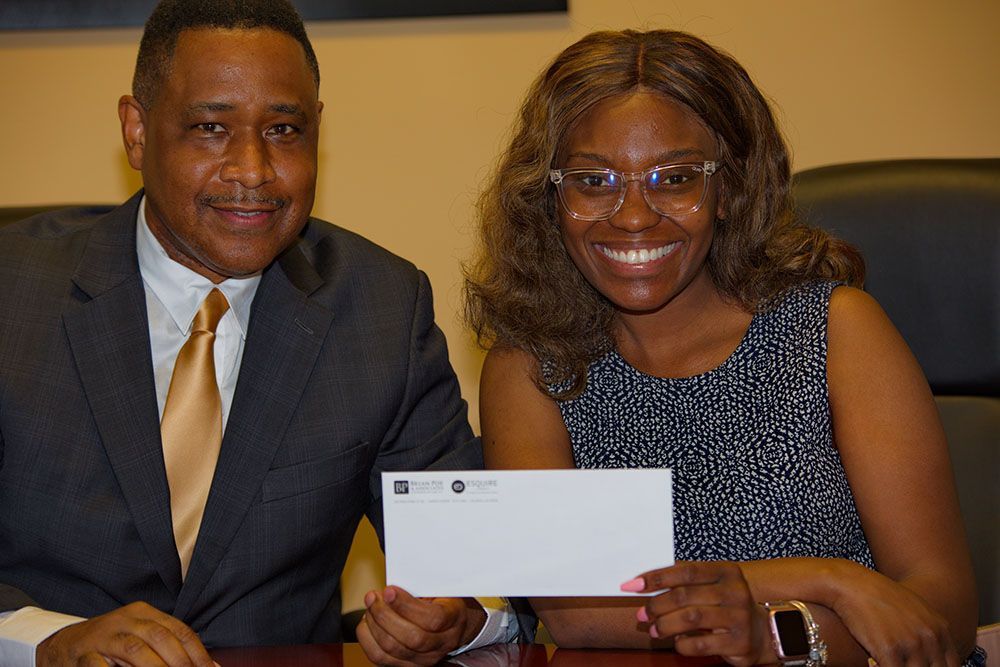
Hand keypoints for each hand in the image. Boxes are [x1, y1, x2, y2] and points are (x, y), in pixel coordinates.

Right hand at [36, 601, 214, 666]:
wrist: (64, 644)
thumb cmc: (112, 644)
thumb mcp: (141, 637)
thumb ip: (170, 648)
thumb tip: (209, 665)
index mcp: (144, 613)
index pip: (179, 630)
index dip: (197, 652)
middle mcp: (125, 619)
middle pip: (160, 637)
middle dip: (180, 661)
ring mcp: (103, 636)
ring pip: (134, 649)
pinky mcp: (83, 654)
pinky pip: (100, 665)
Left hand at [356, 586, 485, 665]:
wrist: (452, 625)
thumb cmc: (442, 601)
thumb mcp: (441, 587)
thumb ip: (421, 585)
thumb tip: (394, 583)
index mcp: (454, 619)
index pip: (432, 619)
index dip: (406, 605)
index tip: (389, 590)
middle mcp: (442, 644)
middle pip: (411, 638)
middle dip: (385, 615)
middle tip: (373, 597)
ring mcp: (425, 659)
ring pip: (392, 649)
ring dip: (374, 624)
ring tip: (371, 606)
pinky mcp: (407, 665)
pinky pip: (380, 657)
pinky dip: (367, 638)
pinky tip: (368, 622)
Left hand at [624, 561, 772, 666]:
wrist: (762, 633)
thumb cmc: (726, 605)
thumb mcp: (712, 586)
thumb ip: (684, 584)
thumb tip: (642, 586)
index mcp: (726, 571)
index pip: (685, 571)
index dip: (656, 578)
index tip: (632, 586)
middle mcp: (735, 591)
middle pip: (684, 596)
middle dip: (656, 605)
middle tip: (642, 614)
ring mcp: (739, 617)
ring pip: (690, 619)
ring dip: (664, 625)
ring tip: (654, 630)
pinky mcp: (739, 642)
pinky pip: (699, 644)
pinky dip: (681, 643)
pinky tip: (677, 641)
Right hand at [828, 562, 959, 666]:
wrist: (851, 584)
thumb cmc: (878, 596)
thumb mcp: (914, 609)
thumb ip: (928, 632)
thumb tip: (929, 656)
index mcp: (939, 629)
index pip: (951, 666)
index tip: (918, 665)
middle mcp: (929, 637)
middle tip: (902, 663)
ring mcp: (911, 644)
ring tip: (888, 661)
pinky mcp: (889, 651)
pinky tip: (874, 663)